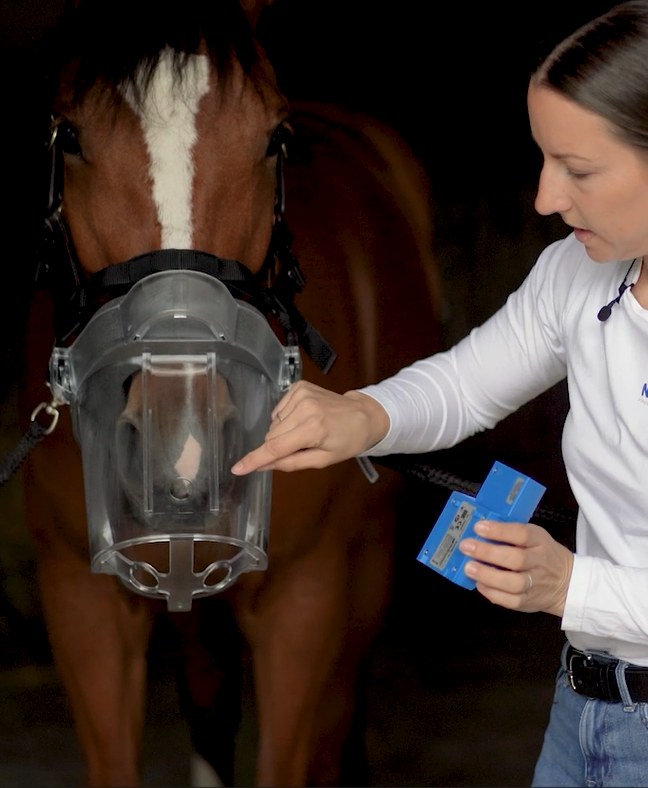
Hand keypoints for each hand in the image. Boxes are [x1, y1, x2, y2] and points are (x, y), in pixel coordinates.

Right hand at [231, 381, 389, 474]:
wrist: (363, 415)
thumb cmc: (347, 441)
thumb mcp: (323, 460)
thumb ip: (291, 463)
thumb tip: (264, 466)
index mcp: (312, 429)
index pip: (275, 448)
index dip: (254, 459)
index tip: (237, 469)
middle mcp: (304, 408)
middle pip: (271, 436)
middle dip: (278, 447)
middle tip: (301, 447)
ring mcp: (301, 394)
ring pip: (273, 423)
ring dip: (283, 432)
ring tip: (305, 432)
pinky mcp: (299, 386)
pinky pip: (279, 410)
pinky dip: (286, 418)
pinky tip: (302, 419)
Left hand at [458, 520, 573, 616]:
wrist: (568, 583)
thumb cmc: (542, 555)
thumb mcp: (535, 537)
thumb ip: (512, 534)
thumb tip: (479, 531)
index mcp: (540, 541)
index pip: (521, 534)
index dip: (499, 531)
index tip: (479, 527)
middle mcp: (539, 562)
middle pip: (516, 559)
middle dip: (487, 552)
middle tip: (467, 547)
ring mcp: (536, 584)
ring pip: (513, 583)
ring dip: (488, 575)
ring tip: (469, 568)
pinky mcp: (529, 601)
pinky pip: (510, 601)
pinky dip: (492, 593)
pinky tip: (480, 584)